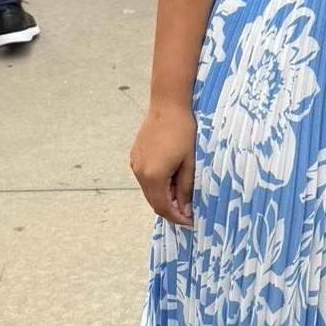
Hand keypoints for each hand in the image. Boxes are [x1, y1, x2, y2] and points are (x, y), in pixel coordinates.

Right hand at [130, 101, 195, 224]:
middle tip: (187, 212)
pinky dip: (157, 184)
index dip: (176, 217)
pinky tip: (171, 179)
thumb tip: (184, 209)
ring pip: (149, 190)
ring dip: (164, 196)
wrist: (168, 105)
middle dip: (170, 209)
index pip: (162, 207)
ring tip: (182, 194)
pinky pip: (145, 178)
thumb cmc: (183, 131)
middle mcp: (140, 172)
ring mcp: (135, 163)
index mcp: (153, 176)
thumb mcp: (189, 162)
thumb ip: (185, 188)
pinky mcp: (135, 155)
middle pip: (153, 201)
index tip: (190, 221)